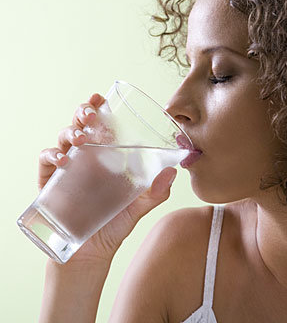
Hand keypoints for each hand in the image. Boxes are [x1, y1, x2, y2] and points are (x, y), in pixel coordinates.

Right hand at [38, 93, 176, 264]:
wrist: (90, 254)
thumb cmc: (113, 225)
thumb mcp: (138, 208)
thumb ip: (155, 193)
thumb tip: (173, 173)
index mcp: (107, 158)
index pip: (102, 127)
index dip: (99, 110)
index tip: (102, 98)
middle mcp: (87, 158)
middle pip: (80, 125)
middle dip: (83, 113)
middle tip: (91, 113)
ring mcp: (68, 168)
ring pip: (63, 138)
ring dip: (70, 131)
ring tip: (81, 137)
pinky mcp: (50, 183)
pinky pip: (47, 161)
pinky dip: (52, 156)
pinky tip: (63, 160)